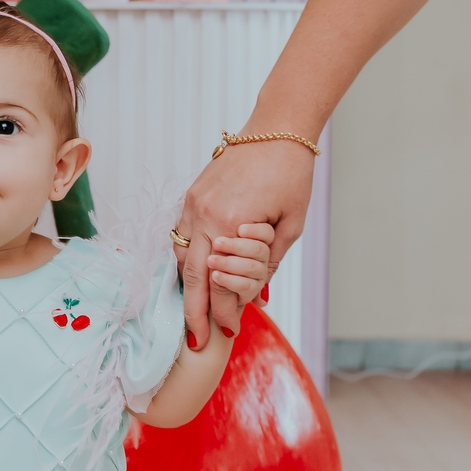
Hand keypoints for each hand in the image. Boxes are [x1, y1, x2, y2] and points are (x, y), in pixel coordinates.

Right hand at [175, 138, 315, 346]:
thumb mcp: (290, 225)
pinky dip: (184, 259)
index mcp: (231, 226)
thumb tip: (258, 295)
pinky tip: (192, 274)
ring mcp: (193, 204)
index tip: (230, 331)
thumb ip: (269, 261)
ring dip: (185, 287)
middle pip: (191, 278)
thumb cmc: (291, 175)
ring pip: (180, 257)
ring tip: (191, 313)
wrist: (275, 129)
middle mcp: (205, 216)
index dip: (225, 312)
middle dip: (194, 313)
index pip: (221, 284)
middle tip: (197, 340)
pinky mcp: (191, 195)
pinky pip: (181, 235)